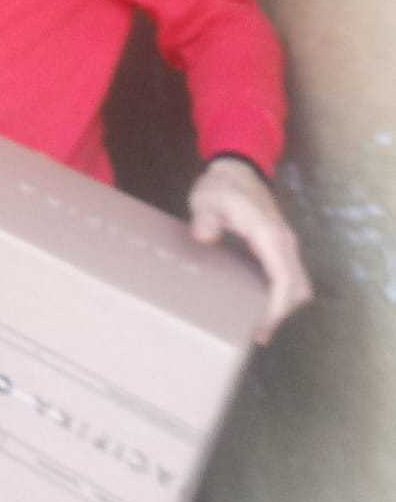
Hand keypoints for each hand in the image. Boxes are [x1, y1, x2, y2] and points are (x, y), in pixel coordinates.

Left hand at [188, 157, 312, 343]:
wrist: (237, 168)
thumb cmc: (221, 186)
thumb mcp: (206, 198)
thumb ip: (205, 217)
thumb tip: (205, 236)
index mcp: (269, 234)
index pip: (284, 279)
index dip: (275, 308)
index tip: (261, 328)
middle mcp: (284, 242)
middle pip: (297, 289)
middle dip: (280, 314)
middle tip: (255, 333)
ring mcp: (285, 245)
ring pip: (297, 285)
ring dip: (283, 307)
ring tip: (257, 327)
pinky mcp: (280, 247)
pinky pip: (289, 278)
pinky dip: (280, 296)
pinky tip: (259, 308)